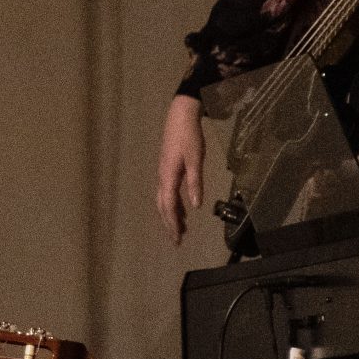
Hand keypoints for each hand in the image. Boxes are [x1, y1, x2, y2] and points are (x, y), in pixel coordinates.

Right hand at [156, 92, 205, 244]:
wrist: (180, 117)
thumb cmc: (189, 137)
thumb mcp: (196, 159)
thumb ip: (195, 182)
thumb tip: (196, 205)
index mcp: (168, 177)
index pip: (169, 206)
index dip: (173, 223)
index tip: (177, 238)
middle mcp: (162, 178)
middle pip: (163, 207)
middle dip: (169, 224)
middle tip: (177, 241)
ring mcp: (162, 174)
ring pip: (163, 201)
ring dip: (170, 216)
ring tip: (180, 228)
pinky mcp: (166, 170)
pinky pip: (166, 193)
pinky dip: (172, 205)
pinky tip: (180, 208)